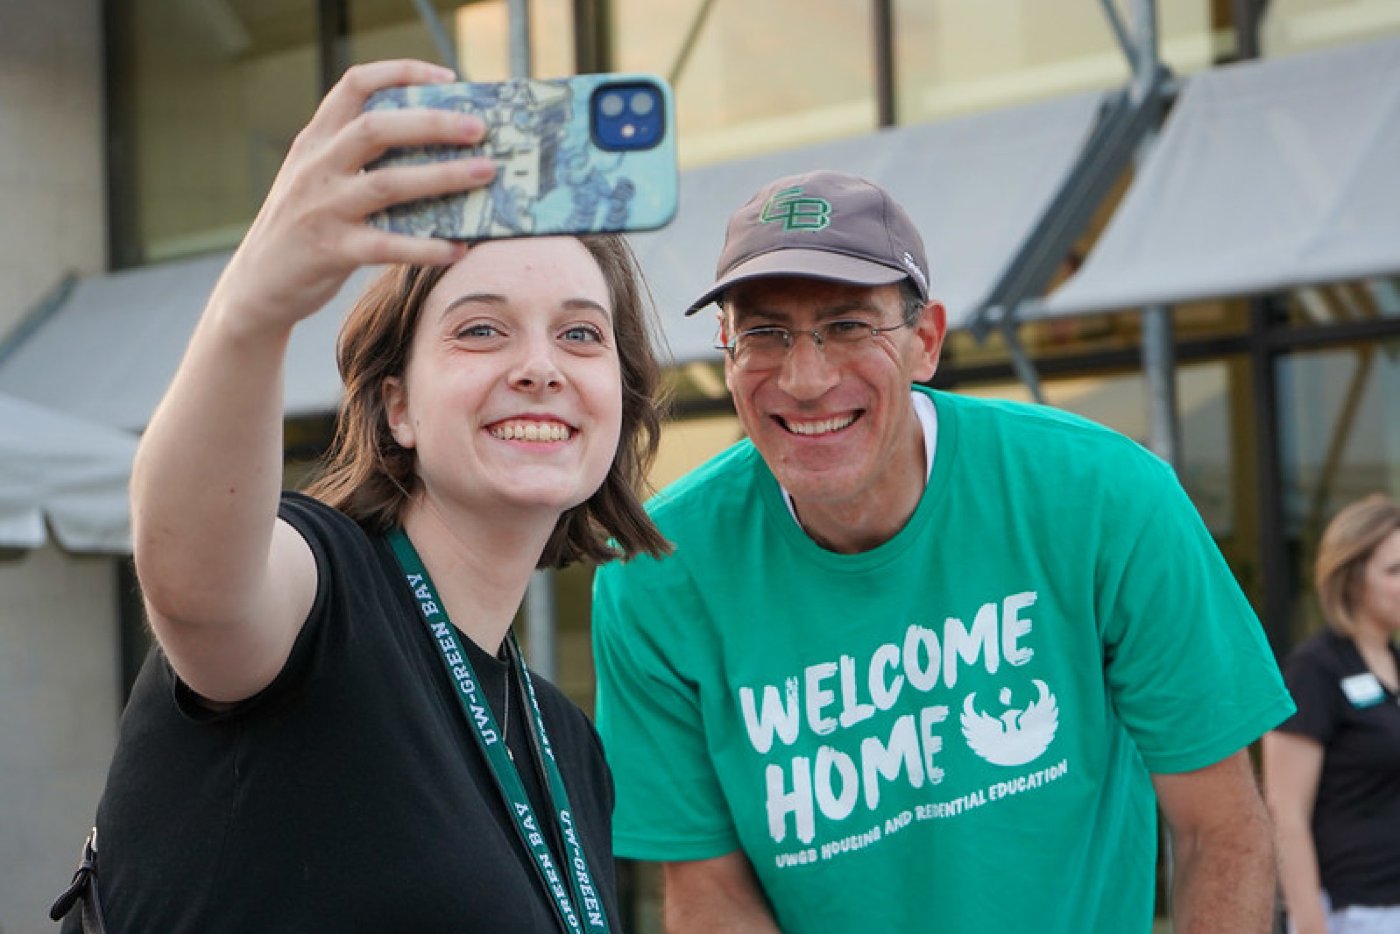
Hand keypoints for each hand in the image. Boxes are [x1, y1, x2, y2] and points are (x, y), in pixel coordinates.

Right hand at [214, 59, 495, 334]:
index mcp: (316, 140)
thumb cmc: (305, 227)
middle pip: (377, 128)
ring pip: (387, 183)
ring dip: (442, 176)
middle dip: (432, 123)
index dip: (401, 73)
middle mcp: (317, 167)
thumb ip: (361, 160)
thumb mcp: (320, 179)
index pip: (355, 85)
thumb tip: (441, 153)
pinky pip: (387, 246)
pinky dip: (426, 247)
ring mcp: (322, 208)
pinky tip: (458, 249)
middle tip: (478, 128)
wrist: (257, 284)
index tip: (447, 77)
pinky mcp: (330, 251)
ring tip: (485, 173)